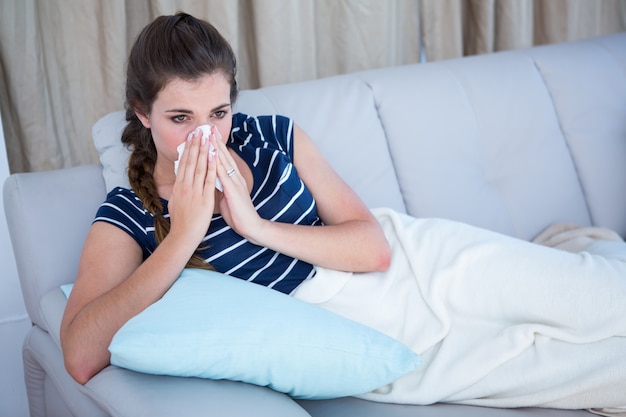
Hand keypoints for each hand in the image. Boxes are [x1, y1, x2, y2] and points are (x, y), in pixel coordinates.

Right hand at [168, 129, 216, 246]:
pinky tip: (214, 156)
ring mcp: (195, 191)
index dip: (188, 149)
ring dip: (204, 150)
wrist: (183, 236)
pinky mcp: (205, 198)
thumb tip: (178, 182)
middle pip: (191, 161)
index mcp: (179, 186)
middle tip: (199, 130)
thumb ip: (178, 191)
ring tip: (207, 137)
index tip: (191, 137)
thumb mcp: (175, 203)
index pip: (184, 163)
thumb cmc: (180, 222)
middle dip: (196, 144)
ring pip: (200, 167)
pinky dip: (212, 166)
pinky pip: (209, 179)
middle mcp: (185, 186)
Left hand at [211, 129, 263, 240]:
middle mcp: (235, 177)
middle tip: (208, 127)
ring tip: (209, 135)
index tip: (208, 134)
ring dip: (216, 148)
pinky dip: (218, 164)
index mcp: (232, 179)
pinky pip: (224, 175)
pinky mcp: (234, 190)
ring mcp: (235, 182)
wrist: (250, 226)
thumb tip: (211, 179)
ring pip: (224, 162)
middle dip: (215, 141)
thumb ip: (220, 186)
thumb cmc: (237, 213)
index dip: (215, 146)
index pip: (223, 159)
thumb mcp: (226, 196)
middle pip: (224, 155)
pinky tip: (213, 156)